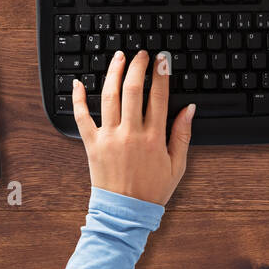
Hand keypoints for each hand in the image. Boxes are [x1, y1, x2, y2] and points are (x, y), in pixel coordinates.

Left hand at [71, 50, 194, 204]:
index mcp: (154, 138)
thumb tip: (189, 110)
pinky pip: (82, 117)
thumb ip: (183, 135)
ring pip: (110, 97)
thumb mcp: (177, 165)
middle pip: (133, 90)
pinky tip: (78, 83)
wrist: (125, 213)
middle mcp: (131, 134)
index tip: (162, 60)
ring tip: (118, 57)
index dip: (161, 74)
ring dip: (114, 73)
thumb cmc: (151, 191)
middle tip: (141, 54)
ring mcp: (109, 138)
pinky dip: (78, 99)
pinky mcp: (92, 144)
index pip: (159, 97)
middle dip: (138, 66)